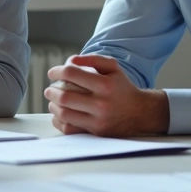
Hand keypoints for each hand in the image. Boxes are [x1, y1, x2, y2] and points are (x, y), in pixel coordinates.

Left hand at [44, 54, 168, 136]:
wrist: (140, 112)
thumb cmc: (122, 87)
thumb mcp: (113, 67)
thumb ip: (92, 59)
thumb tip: (70, 60)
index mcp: (104, 84)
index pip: (71, 74)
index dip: (57, 71)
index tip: (52, 73)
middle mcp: (101, 104)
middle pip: (65, 96)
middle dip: (52, 91)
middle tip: (50, 89)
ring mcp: (98, 120)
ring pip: (64, 114)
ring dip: (53, 106)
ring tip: (54, 101)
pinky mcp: (95, 132)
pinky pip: (69, 129)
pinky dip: (59, 121)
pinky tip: (59, 114)